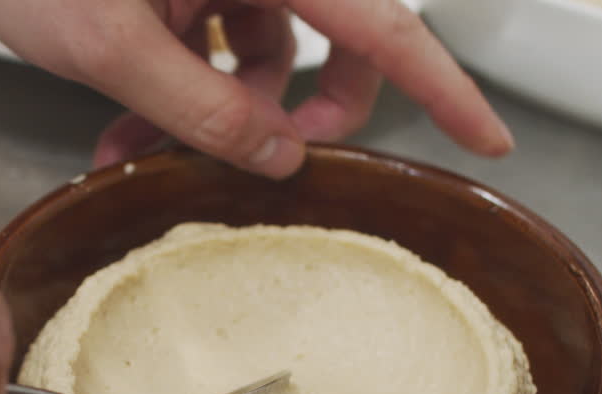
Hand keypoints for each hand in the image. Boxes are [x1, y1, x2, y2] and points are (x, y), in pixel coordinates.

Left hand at [0, 0, 512, 176]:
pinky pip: (204, 47)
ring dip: (216, 116)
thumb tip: (276, 158)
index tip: (491, 135)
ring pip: (259, 53)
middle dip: (307, 111)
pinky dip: (176, 94)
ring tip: (146, 155)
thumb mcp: (110, 45)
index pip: (379, 22)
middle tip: (282, 163)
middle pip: (335, 37)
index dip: (442, 84)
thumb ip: (199, 107)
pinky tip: (123, 133)